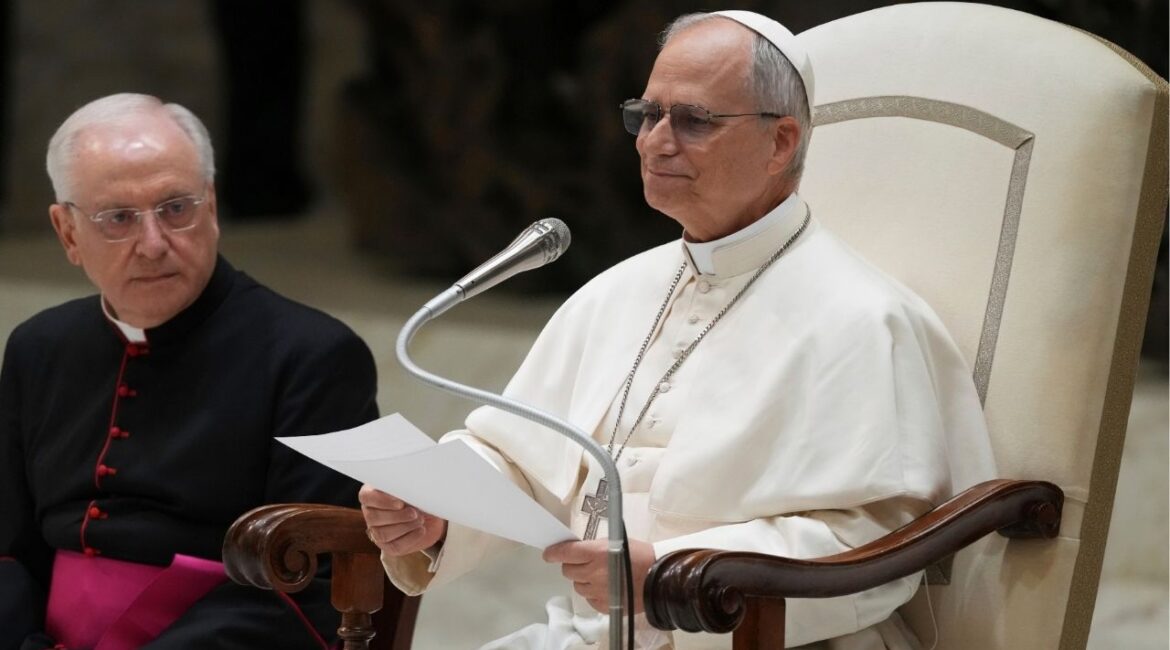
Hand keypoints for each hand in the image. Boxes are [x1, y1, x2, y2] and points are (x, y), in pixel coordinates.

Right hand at [358, 484, 446, 555]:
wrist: (430, 517)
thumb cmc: (418, 497)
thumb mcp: (413, 489)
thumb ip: (406, 488)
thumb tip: (409, 490)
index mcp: (372, 494)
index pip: (366, 497)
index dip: (381, 501)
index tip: (400, 503)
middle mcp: (371, 514)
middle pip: (374, 517)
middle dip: (397, 516)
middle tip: (414, 512)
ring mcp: (377, 532)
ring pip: (383, 533)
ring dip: (405, 526)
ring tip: (420, 520)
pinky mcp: (388, 547)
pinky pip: (395, 546)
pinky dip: (411, 538)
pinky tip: (421, 530)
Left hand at [542, 538, 656, 613]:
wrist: (660, 579)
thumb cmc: (641, 556)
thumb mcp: (616, 542)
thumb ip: (594, 547)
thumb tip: (577, 550)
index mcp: (597, 552)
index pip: (565, 552)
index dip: (553, 553)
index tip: (548, 553)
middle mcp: (594, 572)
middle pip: (568, 570)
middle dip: (572, 565)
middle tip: (584, 563)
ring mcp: (597, 590)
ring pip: (577, 585)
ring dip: (583, 580)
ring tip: (599, 576)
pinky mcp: (603, 605)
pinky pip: (589, 599)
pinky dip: (593, 593)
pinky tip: (605, 587)